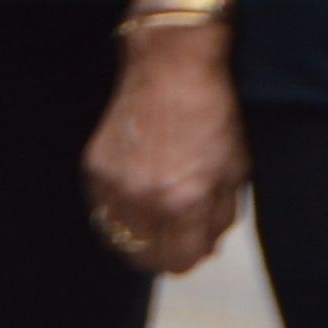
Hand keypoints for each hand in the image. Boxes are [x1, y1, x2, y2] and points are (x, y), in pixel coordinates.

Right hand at [82, 33, 245, 274]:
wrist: (170, 66)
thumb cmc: (212, 115)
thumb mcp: (234, 172)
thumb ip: (219, 217)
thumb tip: (205, 247)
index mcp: (184, 202)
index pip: (180, 261)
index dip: (191, 256)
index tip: (195, 244)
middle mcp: (143, 199)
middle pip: (143, 258)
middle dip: (163, 253)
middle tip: (174, 235)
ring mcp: (113, 182)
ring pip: (117, 236)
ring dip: (137, 234)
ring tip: (153, 214)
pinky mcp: (93, 165)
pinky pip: (102, 208)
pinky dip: (118, 209)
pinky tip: (135, 191)